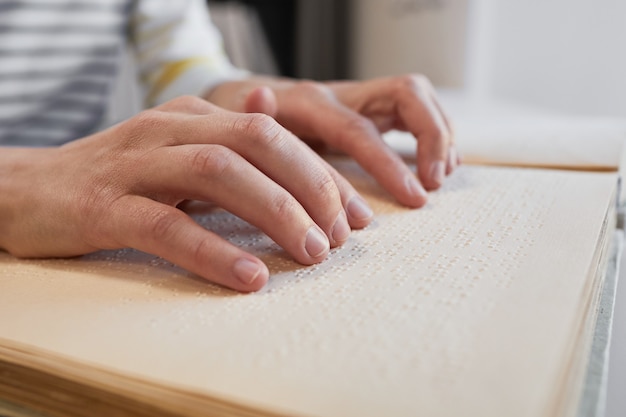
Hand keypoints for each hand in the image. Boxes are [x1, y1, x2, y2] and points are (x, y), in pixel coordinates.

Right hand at [0, 96, 373, 291]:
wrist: (26, 191)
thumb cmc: (115, 180)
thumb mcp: (175, 151)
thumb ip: (224, 135)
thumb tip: (273, 106)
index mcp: (191, 116)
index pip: (272, 132)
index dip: (321, 173)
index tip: (355, 216)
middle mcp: (167, 129)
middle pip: (255, 142)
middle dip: (309, 188)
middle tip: (340, 236)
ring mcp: (133, 164)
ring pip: (218, 174)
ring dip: (275, 213)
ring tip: (311, 253)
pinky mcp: (103, 208)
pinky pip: (166, 226)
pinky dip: (214, 251)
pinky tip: (249, 278)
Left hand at [207, 74, 456, 207]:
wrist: (245, 101)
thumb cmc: (245, 121)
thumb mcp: (242, 123)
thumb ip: (255, 115)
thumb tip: (260, 96)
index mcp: (314, 103)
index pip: (361, 129)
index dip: (390, 163)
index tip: (415, 196)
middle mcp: (344, 94)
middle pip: (408, 94)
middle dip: (432, 136)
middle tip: (435, 181)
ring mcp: (360, 99)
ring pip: (417, 98)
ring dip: (439, 134)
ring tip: (439, 176)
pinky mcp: (369, 110)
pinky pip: (413, 112)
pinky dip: (432, 135)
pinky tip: (434, 165)